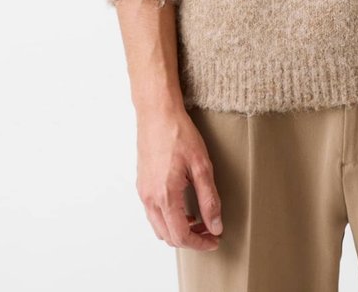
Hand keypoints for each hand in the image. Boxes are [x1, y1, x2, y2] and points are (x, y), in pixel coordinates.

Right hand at [135, 106, 223, 250]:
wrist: (157, 113)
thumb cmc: (178, 134)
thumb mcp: (201, 165)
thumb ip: (209, 199)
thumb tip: (215, 226)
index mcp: (165, 196)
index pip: (181, 235)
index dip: (200, 243)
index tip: (214, 240)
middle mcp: (150, 198)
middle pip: (168, 236)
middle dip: (190, 239)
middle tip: (210, 231)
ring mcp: (143, 192)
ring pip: (159, 227)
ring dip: (178, 230)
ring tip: (198, 220)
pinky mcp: (142, 184)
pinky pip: (153, 213)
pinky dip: (168, 219)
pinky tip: (183, 207)